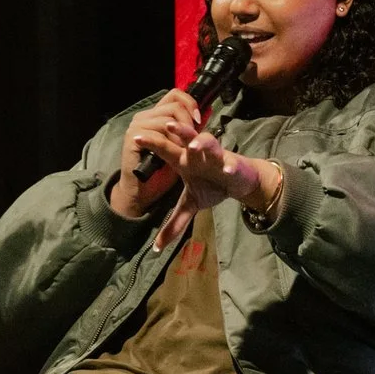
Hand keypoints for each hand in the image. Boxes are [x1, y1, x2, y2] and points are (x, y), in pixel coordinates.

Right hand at [107, 90, 204, 219]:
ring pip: (169, 118)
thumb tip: (206, 111)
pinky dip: (171, 142)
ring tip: (183, 149)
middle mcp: (143, 117)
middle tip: (193, 137)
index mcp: (154, 115)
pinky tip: (175, 152)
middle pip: (174, 104)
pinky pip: (159, 132)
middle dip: (189, 121)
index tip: (199, 120)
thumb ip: (189, 128)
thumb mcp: (180, 145)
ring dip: (181, 134)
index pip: (175, 94)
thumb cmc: (161, 171)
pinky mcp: (134, 138)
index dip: (190, 103)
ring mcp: (137, 126)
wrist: (142, 192)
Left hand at [151, 136, 282, 250]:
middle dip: (178, 132)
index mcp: (184, 161)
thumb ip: (174, 224)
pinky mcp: (233, 163)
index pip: (165, 150)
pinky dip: (230, 166)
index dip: (152, 143)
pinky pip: (231, 163)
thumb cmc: (212, 186)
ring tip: (193, 146)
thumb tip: (156, 248)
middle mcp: (198, 155)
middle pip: (186, 138)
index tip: (135, 137)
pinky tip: (227, 170)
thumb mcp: (191, 205)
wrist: (239, 182)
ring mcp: (216, 156)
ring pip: (209, 143)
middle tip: (166, 125)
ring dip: (201, 143)